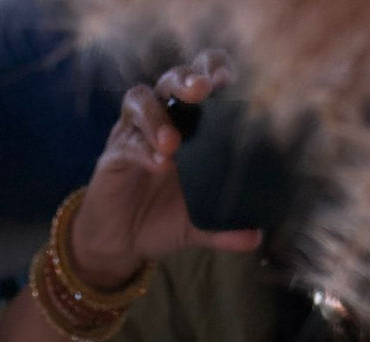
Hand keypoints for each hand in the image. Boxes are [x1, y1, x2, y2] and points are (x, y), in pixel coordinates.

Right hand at [70, 52, 262, 289]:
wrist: (121, 244)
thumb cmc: (159, 220)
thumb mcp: (196, 226)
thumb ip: (224, 229)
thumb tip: (256, 236)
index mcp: (187, 124)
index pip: (200, 78)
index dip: (213, 69)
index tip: (227, 81)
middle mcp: (160, 119)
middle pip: (172, 79)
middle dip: (187, 79)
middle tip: (202, 91)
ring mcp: (133, 133)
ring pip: (140, 100)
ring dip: (157, 115)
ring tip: (173, 143)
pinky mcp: (113, 155)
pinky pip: (126, 143)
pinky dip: (142, 150)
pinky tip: (159, 163)